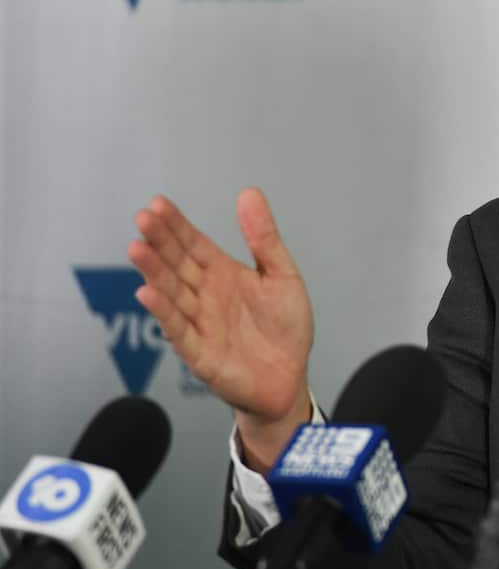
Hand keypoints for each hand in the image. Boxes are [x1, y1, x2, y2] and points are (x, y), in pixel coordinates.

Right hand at [128, 188, 313, 470]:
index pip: (193, 244)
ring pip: (173, 293)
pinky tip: (147, 293)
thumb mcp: (282, 274)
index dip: (176, 226)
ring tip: (138, 249)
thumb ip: (264, 237)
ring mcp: (200, 323)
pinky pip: (180, 330)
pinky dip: (164, 312)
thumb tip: (249, 193)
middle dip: (160, 242)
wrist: (290, 375)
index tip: (158, 204)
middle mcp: (205, 295)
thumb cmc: (285, 326)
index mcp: (223, 274)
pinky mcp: (201, 353)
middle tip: (143, 218)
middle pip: (178, 264)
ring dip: (154, 272)